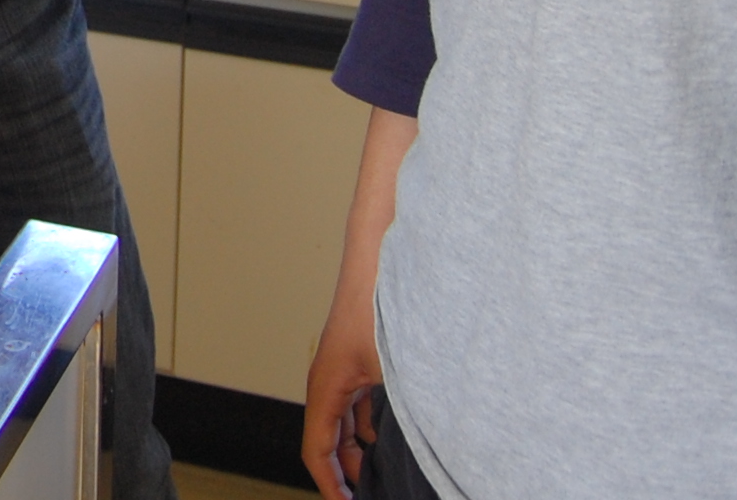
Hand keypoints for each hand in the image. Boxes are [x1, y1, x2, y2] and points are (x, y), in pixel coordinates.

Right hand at [303, 274, 382, 497]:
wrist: (380, 259)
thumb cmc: (379, 305)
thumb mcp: (393, 371)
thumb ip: (401, 414)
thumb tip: (421, 449)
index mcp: (326, 387)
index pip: (316, 452)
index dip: (329, 486)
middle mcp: (329, 382)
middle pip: (330, 443)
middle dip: (346, 475)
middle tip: (368, 495)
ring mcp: (345, 371)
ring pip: (345, 425)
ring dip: (359, 452)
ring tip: (381, 476)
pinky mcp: (361, 362)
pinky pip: (358, 406)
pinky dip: (370, 428)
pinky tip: (390, 437)